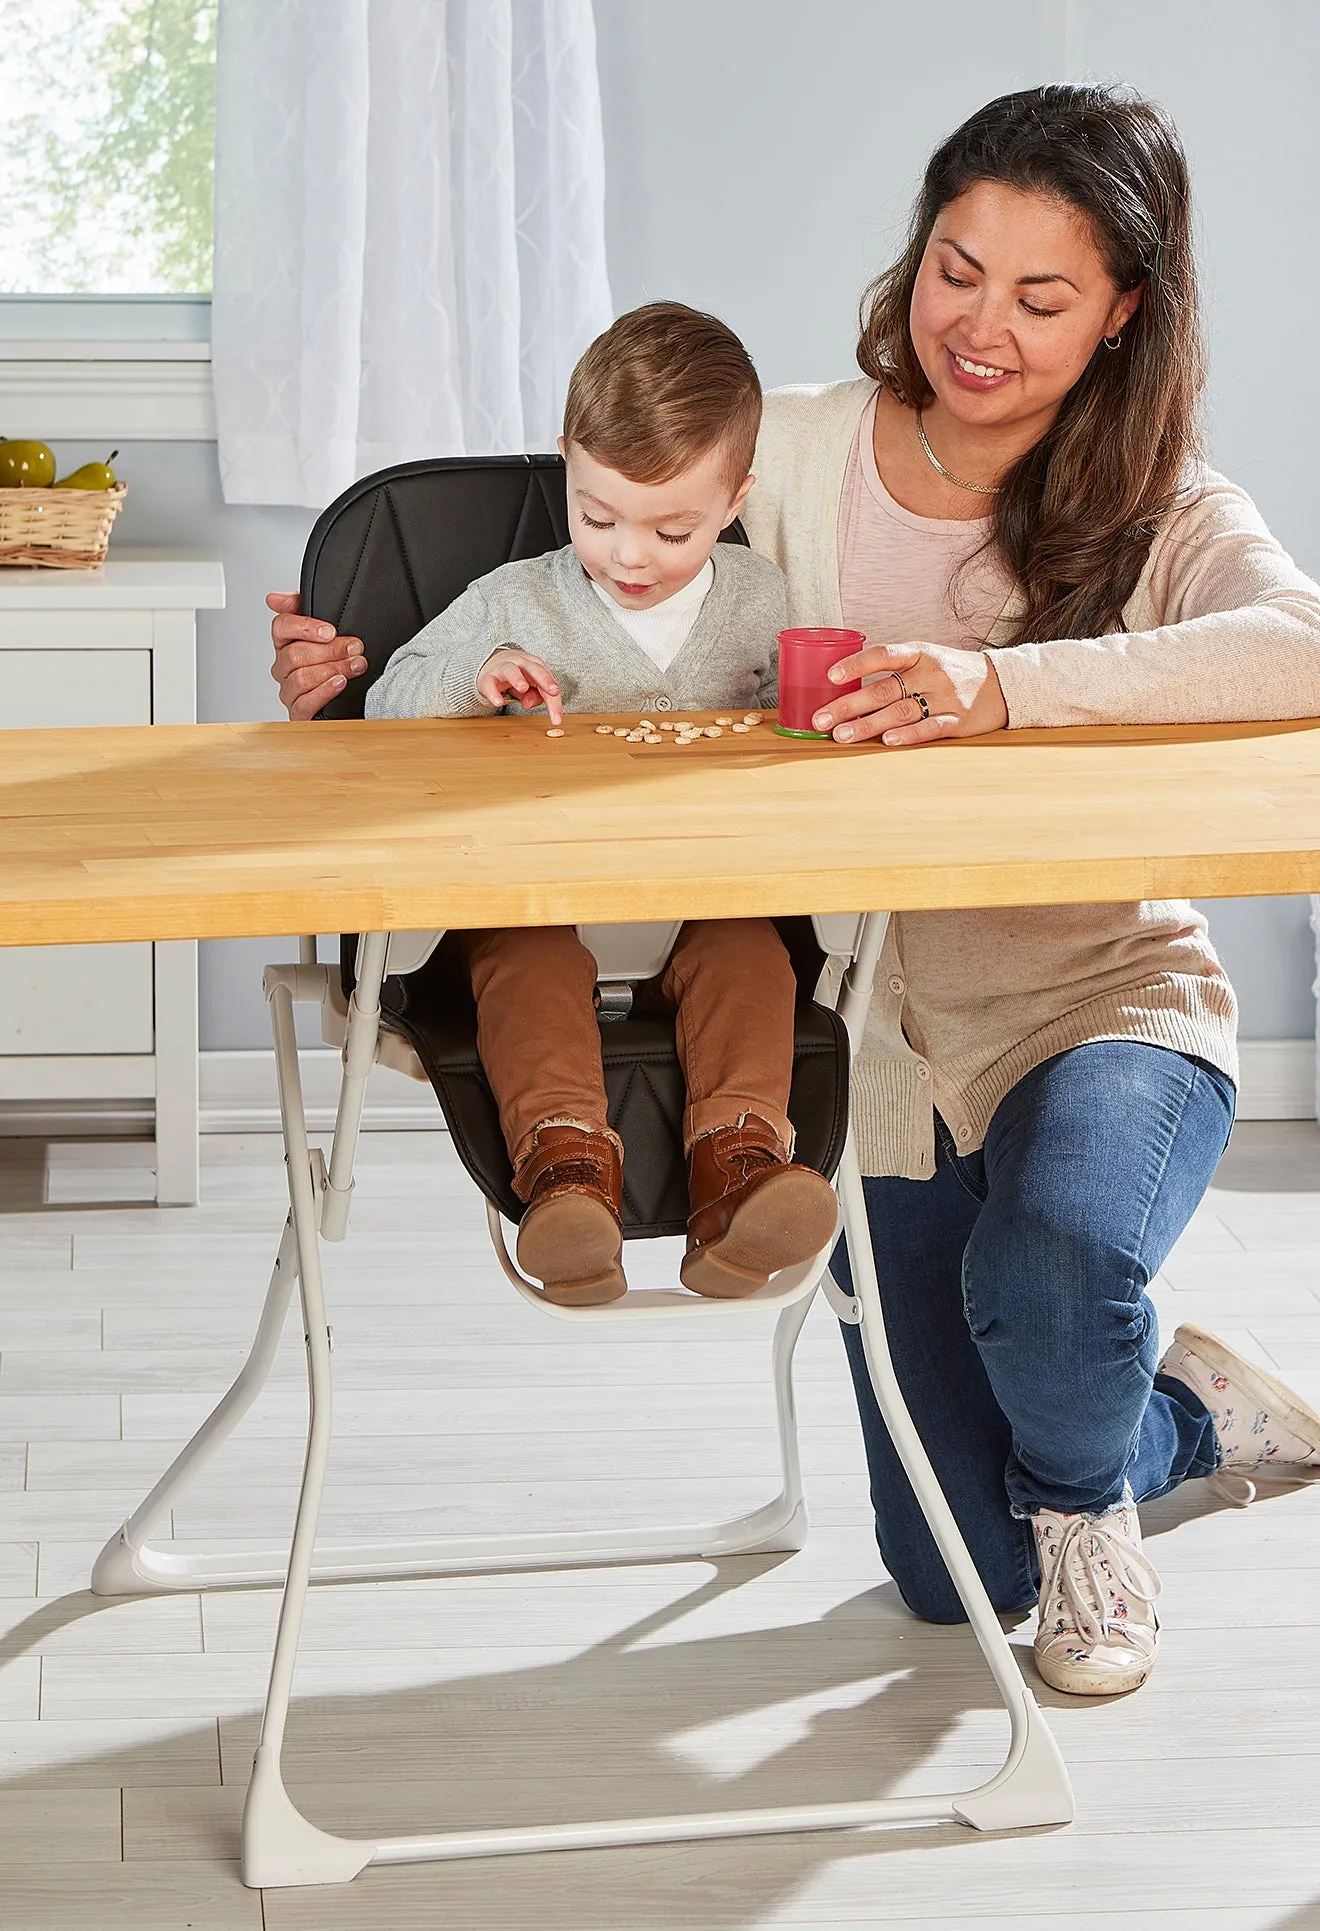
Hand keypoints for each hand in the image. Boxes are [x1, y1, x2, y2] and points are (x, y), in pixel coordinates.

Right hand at [267, 592, 366, 720]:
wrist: (357, 697)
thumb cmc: (338, 660)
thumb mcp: (327, 629)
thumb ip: (301, 607)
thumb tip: (273, 599)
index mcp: (286, 644)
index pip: (281, 627)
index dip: (305, 627)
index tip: (330, 631)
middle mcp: (284, 668)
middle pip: (295, 654)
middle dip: (330, 650)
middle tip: (354, 648)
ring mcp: (289, 692)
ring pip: (300, 678)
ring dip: (332, 669)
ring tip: (355, 665)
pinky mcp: (299, 714)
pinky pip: (304, 704)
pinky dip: (324, 692)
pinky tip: (340, 683)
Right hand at [476, 648, 563, 725]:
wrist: (491, 662)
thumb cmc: (517, 675)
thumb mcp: (530, 686)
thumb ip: (535, 696)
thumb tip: (529, 704)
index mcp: (535, 666)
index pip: (548, 683)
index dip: (554, 701)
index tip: (557, 719)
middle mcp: (521, 664)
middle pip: (535, 669)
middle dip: (545, 680)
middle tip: (554, 692)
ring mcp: (503, 669)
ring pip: (511, 670)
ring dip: (518, 679)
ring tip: (523, 689)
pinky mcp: (487, 678)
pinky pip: (489, 684)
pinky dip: (493, 693)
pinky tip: (498, 702)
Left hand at [811, 641, 1008, 746]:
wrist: (1002, 683)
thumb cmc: (953, 672)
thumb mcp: (927, 659)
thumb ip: (894, 670)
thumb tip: (847, 687)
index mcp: (919, 654)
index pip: (884, 654)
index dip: (856, 664)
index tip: (831, 676)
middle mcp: (930, 673)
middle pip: (883, 690)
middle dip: (848, 705)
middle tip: (821, 719)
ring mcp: (944, 697)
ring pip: (900, 711)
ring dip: (868, 724)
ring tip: (842, 735)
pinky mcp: (957, 721)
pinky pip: (930, 728)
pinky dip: (908, 735)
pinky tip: (888, 741)